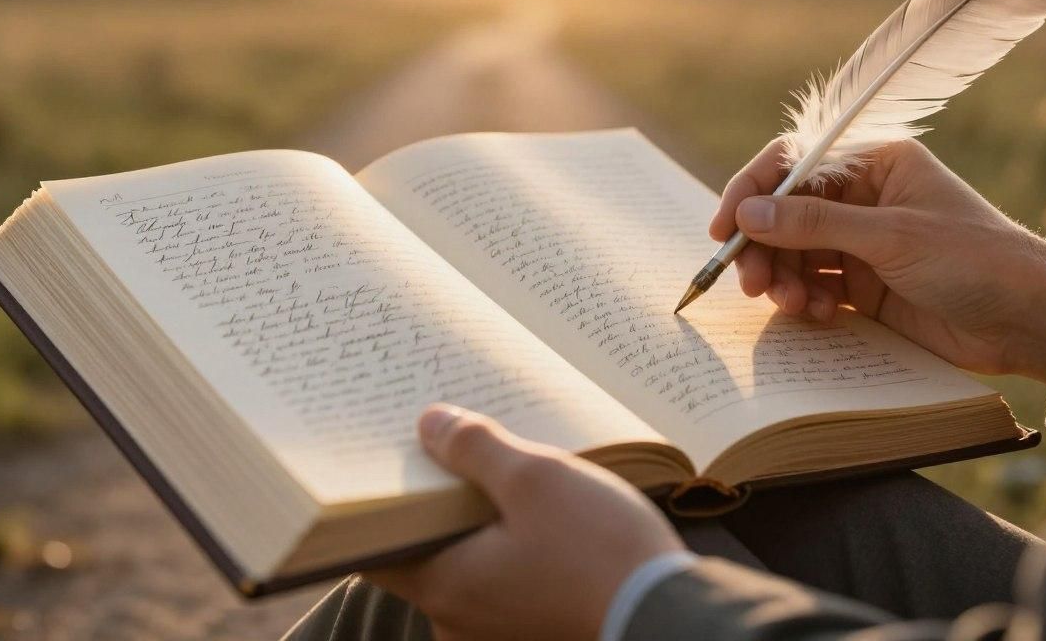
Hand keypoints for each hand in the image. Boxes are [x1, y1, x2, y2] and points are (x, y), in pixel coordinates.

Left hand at [366, 405, 682, 640]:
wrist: (673, 613)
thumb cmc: (600, 552)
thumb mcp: (534, 479)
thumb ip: (474, 448)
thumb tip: (429, 424)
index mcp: (445, 587)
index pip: (375, 546)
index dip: (372, 499)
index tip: (379, 457)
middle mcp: (460, 617)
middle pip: (423, 546)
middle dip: (433, 495)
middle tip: (444, 440)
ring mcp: (499, 625)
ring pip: (466, 557)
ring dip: (475, 514)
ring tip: (496, 459)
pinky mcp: (535, 621)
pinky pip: (502, 573)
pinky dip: (506, 538)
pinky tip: (534, 500)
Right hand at [710, 138, 1045, 384]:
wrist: (1028, 321)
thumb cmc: (975, 260)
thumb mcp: (892, 237)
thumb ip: (816, 225)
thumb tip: (749, 214)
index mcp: (875, 164)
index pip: (793, 163)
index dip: (753, 191)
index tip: (725, 227)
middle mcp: (863, 199)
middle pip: (785, 213)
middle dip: (763, 246)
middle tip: (750, 282)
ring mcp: (863, 243)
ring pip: (794, 253)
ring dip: (781, 277)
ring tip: (787, 303)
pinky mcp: (865, 286)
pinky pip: (814, 286)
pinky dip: (804, 299)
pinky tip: (815, 314)